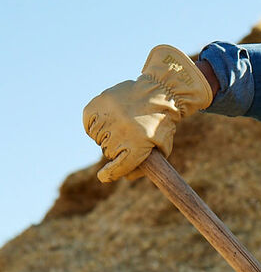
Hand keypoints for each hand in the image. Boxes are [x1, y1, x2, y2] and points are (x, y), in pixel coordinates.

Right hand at [83, 45, 213, 182]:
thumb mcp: (161, 148)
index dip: (110, 173)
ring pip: (97, 138)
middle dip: (116, 149)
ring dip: (105, 136)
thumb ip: (145, 165)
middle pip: (108, 152)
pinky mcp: (97, 105)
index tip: (103, 177)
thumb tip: (126, 176)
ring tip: (120, 126)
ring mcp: (107, 118)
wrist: (158, 94)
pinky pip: (88, 122)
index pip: (118, 167)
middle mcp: (119, 133)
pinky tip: (107, 120)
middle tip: (129, 137)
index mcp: (136, 147)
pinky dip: (94, 124)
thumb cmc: (161, 125)